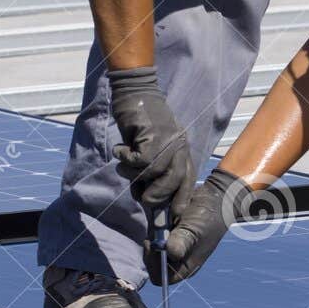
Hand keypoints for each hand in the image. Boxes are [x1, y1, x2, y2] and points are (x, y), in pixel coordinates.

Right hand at [108, 66, 193, 218]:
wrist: (135, 92)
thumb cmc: (140, 123)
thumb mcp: (151, 148)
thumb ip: (152, 169)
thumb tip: (146, 195)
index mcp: (182, 150)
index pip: (188, 180)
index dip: (181, 198)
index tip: (175, 214)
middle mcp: (180, 146)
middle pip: (175, 180)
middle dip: (158, 195)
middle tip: (142, 198)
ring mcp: (168, 139)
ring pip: (156, 172)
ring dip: (136, 175)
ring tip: (125, 167)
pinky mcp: (153, 134)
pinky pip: (140, 160)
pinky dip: (126, 159)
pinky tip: (121, 150)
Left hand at [155, 169, 253, 284]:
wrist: (214, 196)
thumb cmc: (209, 217)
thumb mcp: (195, 231)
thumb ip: (182, 242)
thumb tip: (168, 252)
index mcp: (185, 266)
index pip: (161, 277)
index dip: (153, 264)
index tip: (152, 244)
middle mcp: (176, 257)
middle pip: (152, 260)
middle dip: (153, 244)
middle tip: (158, 229)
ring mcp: (171, 243)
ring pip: (151, 243)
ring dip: (155, 231)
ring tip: (167, 219)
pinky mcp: (167, 231)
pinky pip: (153, 230)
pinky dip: (156, 222)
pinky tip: (166, 213)